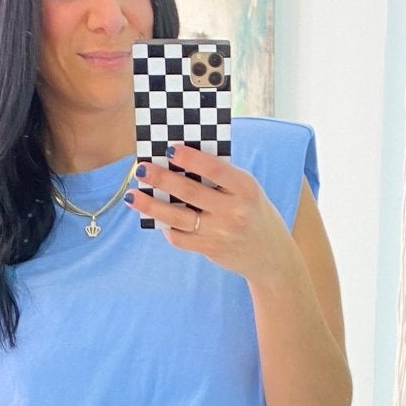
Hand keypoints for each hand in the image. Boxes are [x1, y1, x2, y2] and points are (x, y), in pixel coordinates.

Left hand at [124, 142, 293, 282]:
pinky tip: (156, 217)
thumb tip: (179, 160)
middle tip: (141, 170)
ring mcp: (221, 233)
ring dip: (151, 206)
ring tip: (133, 196)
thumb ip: (222, 178)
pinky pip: (180, 238)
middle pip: (190, 192)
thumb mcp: (248, 191)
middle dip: (162, 179)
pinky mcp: (211, 250)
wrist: (271, 257)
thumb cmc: (255, 214)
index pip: (215, 169)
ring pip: (178, 218)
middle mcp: (234, 211)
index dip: (190, 158)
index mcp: (246, 188)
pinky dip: (166, 227)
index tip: (169, 149)